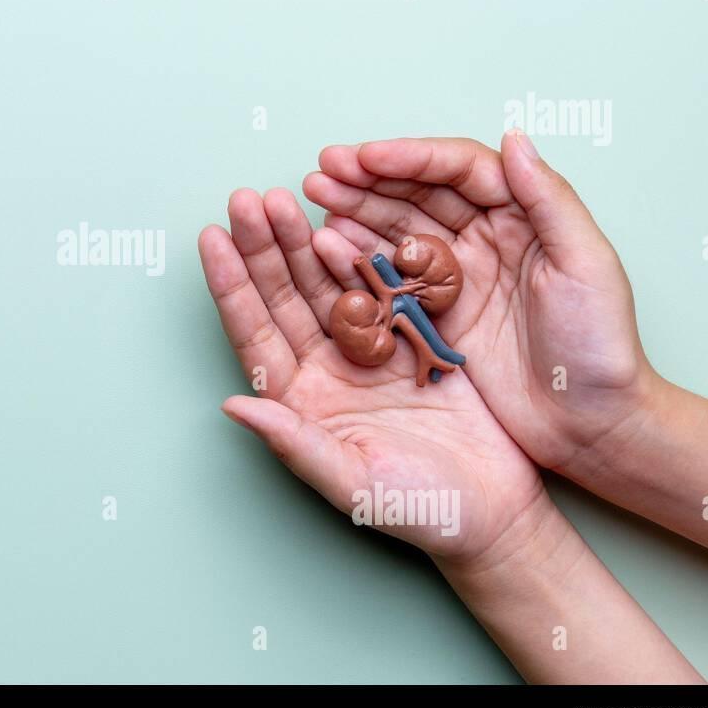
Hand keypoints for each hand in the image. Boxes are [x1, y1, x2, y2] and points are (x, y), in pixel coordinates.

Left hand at [198, 188, 547, 562]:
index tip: (211, 237)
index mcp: (300, 400)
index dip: (231, 285)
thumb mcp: (352, 481)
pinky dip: (361, 252)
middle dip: (263, 246)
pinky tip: (343, 220)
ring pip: (325, 282)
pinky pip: (379, 285)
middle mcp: (324, 368)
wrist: (496, 510)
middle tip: (247, 198)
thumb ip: (293, 442)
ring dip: (303, 240)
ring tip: (286, 197)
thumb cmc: (422, 509)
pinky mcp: (410, 336)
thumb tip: (233, 405)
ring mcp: (366, 348)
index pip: (254, 332)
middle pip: (282, 296)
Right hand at [304, 130, 655, 472]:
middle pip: (419, 192)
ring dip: (355, 209)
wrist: (590, 426)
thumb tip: (514, 137)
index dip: (411, 158)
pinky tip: (327, 245)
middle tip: (323, 171)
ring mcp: (456, 276)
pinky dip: (357, 258)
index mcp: (523, 216)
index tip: (365, 157)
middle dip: (369, 178)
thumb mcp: (588, 266)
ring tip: (316, 198)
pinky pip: (389, 277)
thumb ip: (550, 199)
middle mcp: (485, 237)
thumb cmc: (600, 348)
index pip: (460, 169)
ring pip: (397, 228)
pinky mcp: (435, 315)